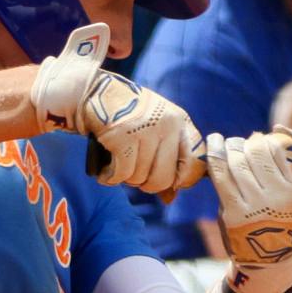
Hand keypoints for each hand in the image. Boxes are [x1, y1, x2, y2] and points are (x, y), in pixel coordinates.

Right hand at [32, 23, 204, 194]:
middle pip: (165, 178)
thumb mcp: (155, 129)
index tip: (169, 182)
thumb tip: (170, 199)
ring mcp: (145, 130)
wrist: (95, 93)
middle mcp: (167, 124)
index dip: (184, 179)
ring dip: (126, 179)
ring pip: (141, 177)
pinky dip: (111, 178)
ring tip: (118, 167)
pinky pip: (122, 174)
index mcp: (180, 121)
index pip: (196, 161)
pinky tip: (106, 173)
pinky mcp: (122, 137)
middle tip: (135, 178)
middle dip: (148, 185)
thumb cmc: (127, 116)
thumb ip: (166, 160)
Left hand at [210, 128, 291, 292]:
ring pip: (238, 159)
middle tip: (245, 145)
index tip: (266, 142)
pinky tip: (215, 142)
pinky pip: (221, 172)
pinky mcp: (233, 212)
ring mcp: (257, 206)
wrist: (267, 262)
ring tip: (230, 146)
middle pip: (259, 150)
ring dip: (232, 146)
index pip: (285, 147)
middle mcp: (283, 197)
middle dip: (250, 143)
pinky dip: (215, 152)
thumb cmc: (285, 218)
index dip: (272, 139)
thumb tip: (280, 127)